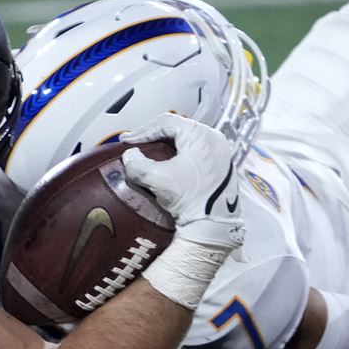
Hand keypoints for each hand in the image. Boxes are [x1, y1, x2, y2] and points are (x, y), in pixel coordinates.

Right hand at [120, 113, 244, 250]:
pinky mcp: (220, 166)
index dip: (143, 131)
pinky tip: (166, 164)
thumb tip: (129, 157)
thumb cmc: (191, 200)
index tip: (128, 142)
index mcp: (201, 135)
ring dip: (165, 145)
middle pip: (177, 129)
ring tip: (148, 153)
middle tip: (135, 143)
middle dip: (153, 135)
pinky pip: (194, 152)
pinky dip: (177, 154)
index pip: (166, 123)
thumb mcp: (158, 179)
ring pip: (186, 140)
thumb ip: (137, 164)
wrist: (214, 226)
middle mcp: (213, 139)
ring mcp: (219, 152)